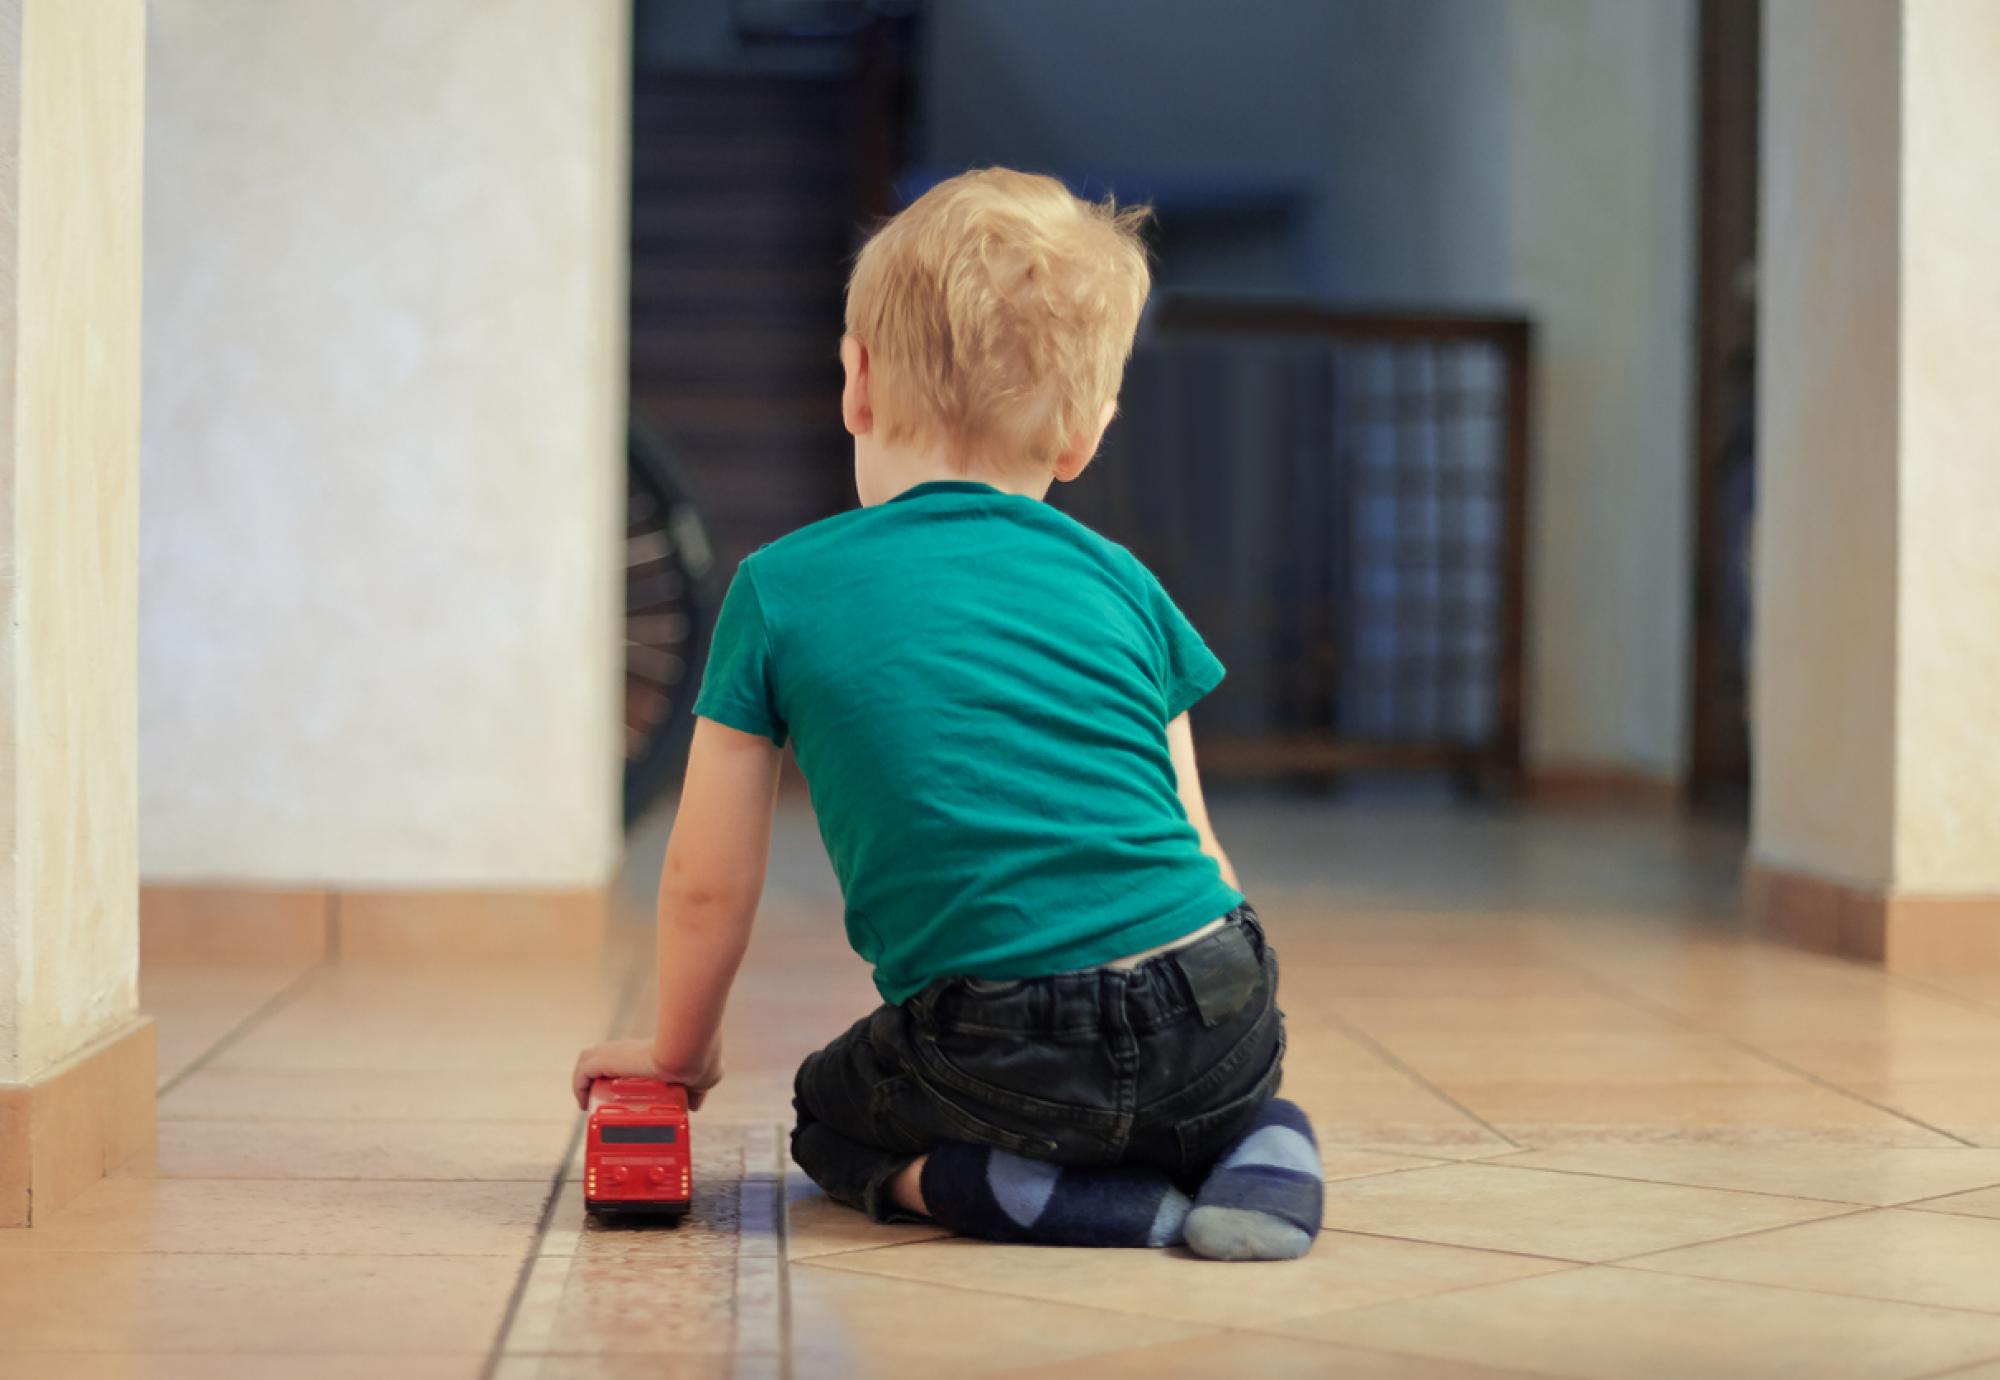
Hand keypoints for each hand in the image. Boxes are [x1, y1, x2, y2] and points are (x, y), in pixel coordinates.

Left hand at [570, 1038, 723, 1110]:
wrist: (688, 1052)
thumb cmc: (699, 1059)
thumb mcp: (704, 1078)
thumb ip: (698, 1092)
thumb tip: (695, 1106)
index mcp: (649, 1051)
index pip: (629, 1060)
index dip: (622, 1076)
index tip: (625, 1094)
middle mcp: (630, 1048)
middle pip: (603, 1058)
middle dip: (599, 1079)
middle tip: (602, 1101)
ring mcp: (617, 1052)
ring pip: (589, 1061)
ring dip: (586, 1082)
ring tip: (590, 1104)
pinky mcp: (605, 1058)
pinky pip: (582, 1074)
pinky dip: (579, 1087)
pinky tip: (583, 1103)